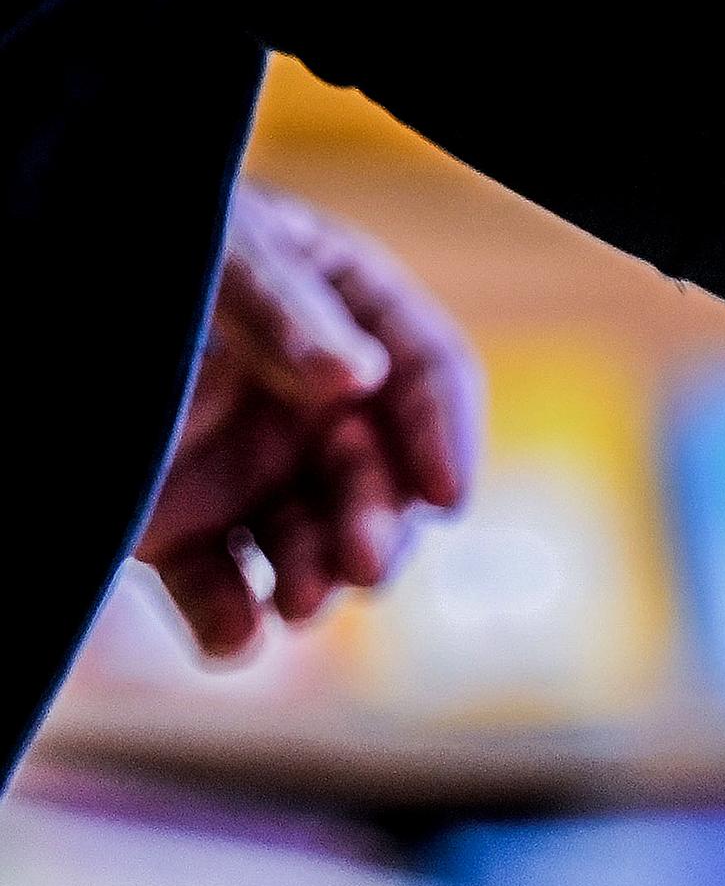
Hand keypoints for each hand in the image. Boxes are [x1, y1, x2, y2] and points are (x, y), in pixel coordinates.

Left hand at [138, 182, 480, 655]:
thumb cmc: (118, 248)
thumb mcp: (207, 256)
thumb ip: (283, 312)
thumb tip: (360, 379)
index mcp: (332, 311)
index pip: (424, 369)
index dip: (442, 433)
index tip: (445, 496)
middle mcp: (302, 397)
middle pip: (377, 473)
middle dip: (376, 524)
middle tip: (365, 565)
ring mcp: (241, 464)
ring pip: (311, 541)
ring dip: (313, 579)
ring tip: (294, 604)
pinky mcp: (175, 525)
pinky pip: (220, 587)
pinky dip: (230, 623)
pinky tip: (233, 637)